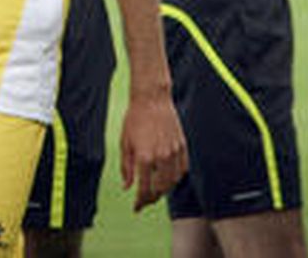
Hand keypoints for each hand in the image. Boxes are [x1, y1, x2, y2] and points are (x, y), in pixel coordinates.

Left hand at [119, 91, 186, 210]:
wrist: (152, 100)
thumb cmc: (134, 120)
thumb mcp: (124, 143)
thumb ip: (126, 168)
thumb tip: (127, 187)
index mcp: (144, 157)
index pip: (144, 189)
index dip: (140, 202)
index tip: (136, 208)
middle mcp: (162, 157)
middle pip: (160, 189)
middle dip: (151, 198)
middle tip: (144, 201)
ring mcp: (174, 153)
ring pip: (173, 181)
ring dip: (164, 190)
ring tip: (155, 192)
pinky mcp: (183, 147)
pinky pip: (182, 170)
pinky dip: (175, 178)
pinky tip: (168, 179)